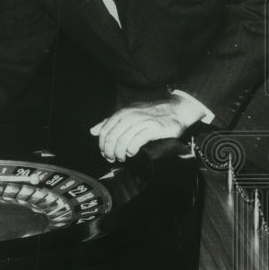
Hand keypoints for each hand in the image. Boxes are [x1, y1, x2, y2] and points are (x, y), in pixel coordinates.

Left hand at [90, 94, 204, 162]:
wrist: (176, 110)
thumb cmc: (150, 114)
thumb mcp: (128, 115)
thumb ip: (110, 122)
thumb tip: (92, 131)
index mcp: (122, 113)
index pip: (105, 130)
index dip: (102, 144)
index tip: (104, 153)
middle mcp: (130, 115)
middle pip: (112, 137)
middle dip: (109, 151)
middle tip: (111, 159)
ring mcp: (142, 121)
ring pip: (123, 140)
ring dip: (120, 153)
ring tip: (121, 158)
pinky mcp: (153, 128)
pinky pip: (137, 140)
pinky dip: (132, 149)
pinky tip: (132, 153)